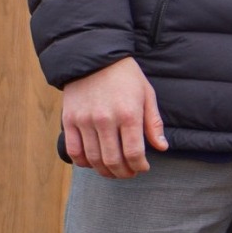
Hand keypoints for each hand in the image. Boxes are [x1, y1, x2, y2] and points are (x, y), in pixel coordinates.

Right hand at [62, 57, 167, 178]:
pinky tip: (93, 163)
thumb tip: (162, 147)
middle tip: (129, 174)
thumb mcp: (147, 94)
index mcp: (129, 114)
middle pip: (113, 160)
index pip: (134, 152)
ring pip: (94, 159)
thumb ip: (153, 123)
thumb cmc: (126, 77)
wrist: (95, 58)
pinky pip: (74, 151)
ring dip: (104, 171)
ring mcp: (85, 121)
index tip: (143, 168)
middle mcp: (106, 120)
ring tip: (113, 171)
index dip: (140, 166)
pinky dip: (83, 162)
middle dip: (123, 173)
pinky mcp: (69, 121)